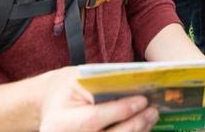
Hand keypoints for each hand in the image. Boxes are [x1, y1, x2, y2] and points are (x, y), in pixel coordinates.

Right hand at [39, 67, 159, 131]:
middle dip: (134, 124)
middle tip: (152, 111)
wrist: (52, 106)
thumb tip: (136, 85)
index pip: (93, 119)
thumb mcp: (79, 79)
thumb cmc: (67, 89)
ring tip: (151, 117)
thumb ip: (103, 83)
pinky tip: (143, 126)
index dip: (120, 111)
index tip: (142, 100)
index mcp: (59, 123)